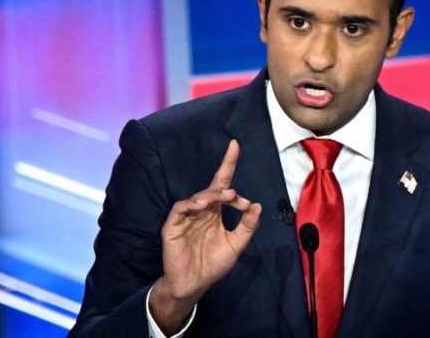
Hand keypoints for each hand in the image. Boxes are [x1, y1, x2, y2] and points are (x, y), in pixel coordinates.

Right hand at [149, 140, 261, 332]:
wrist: (193, 284)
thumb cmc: (213, 264)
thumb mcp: (236, 245)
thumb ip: (247, 227)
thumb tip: (257, 205)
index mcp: (215, 213)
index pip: (222, 184)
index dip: (228, 164)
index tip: (235, 145)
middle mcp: (201, 211)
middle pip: (212, 188)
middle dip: (224, 185)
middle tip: (236, 196)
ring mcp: (186, 217)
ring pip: (198, 197)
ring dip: (212, 195)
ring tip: (226, 197)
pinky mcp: (172, 226)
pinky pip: (180, 209)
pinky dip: (192, 204)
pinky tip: (203, 206)